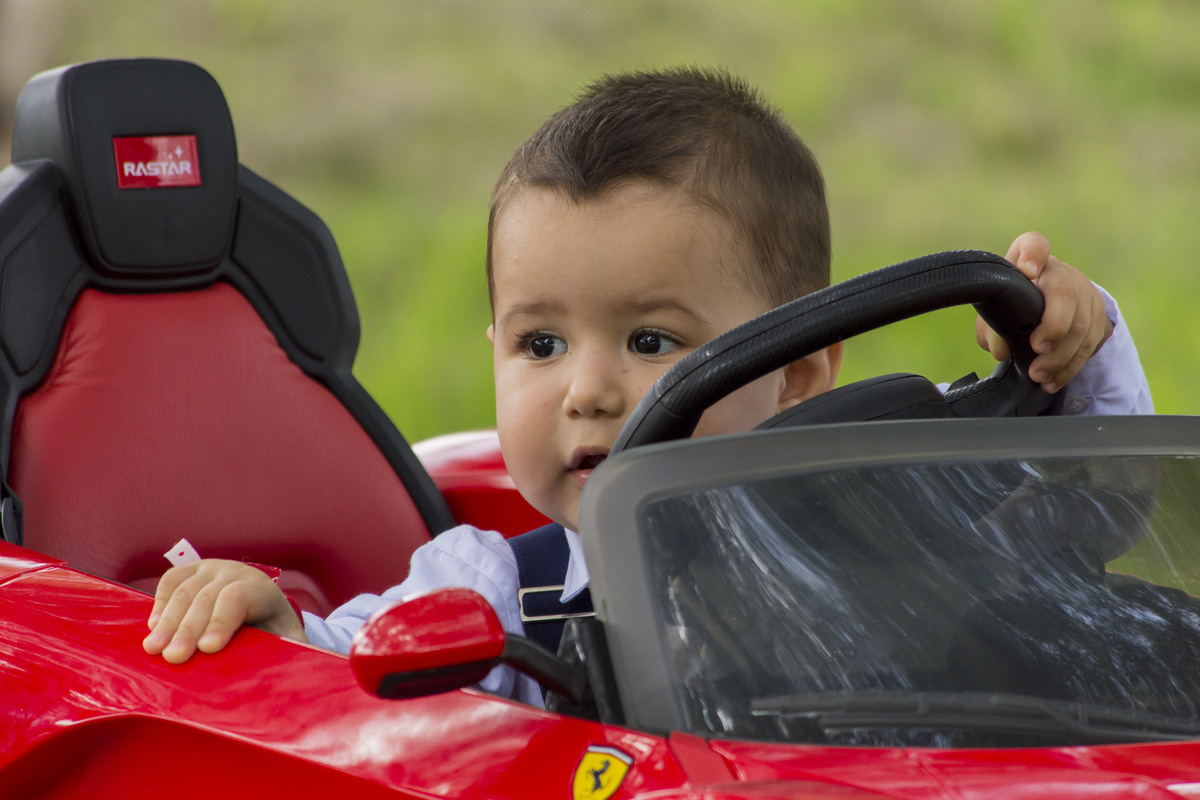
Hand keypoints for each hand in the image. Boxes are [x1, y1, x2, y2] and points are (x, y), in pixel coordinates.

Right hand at [143, 559, 306, 662]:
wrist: (263, 608)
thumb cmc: (274, 633)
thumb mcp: (290, 643)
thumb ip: (295, 655)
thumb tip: (311, 672)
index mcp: (263, 590)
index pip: (239, 598)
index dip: (222, 621)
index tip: (208, 649)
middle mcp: (236, 573)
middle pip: (207, 597)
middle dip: (189, 628)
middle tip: (174, 657)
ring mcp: (211, 569)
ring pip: (185, 590)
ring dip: (167, 621)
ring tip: (154, 649)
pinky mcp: (191, 571)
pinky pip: (171, 581)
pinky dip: (160, 603)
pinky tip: (153, 627)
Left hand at [976, 232, 1112, 392]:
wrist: (1052, 305)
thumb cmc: (1016, 303)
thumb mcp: (997, 310)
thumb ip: (991, 326)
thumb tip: (999, 348)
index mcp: (1032, 263)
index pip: (1034, 244)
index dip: (1032, 255)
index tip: (1027, 271)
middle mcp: (1060, 273)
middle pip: (1065, 292)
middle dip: (1054, 324)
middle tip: (1037, 348)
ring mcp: (1083, 293)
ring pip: (1081, 324)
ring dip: (1060, 355)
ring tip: (1038, 375)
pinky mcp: (1098, 316)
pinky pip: (1089, 344)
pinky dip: (1069, 367)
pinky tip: (1051, 381)